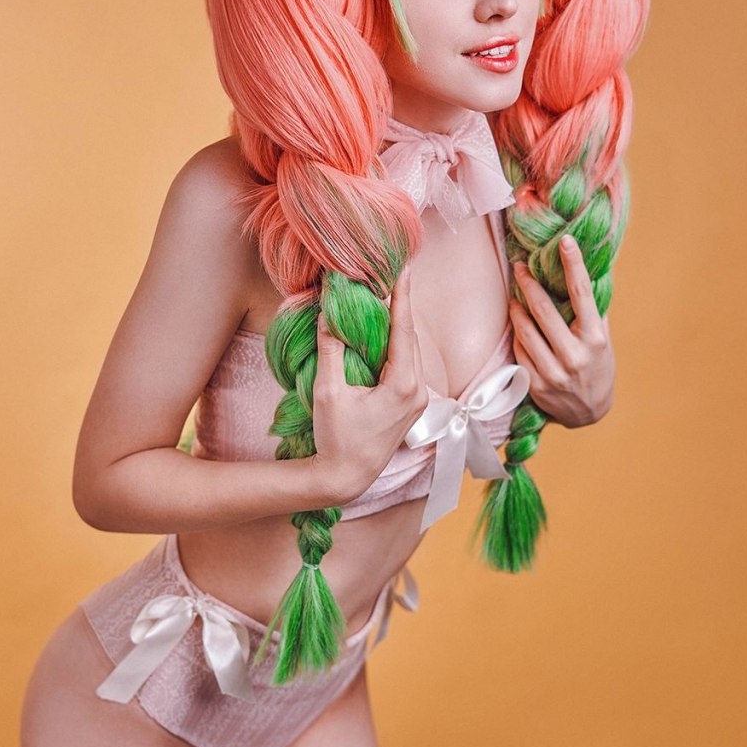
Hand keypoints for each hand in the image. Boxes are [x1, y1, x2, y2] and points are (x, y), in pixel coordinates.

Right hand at [311, 265, 428, 502]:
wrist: (345, 478)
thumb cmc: (335, 438)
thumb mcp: (328, 391)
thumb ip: (330, 348)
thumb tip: (329, 310)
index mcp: (403, 385)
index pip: (405, 329)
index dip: (403, 296)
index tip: (404, 268)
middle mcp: (418, 391)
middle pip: (411, 337)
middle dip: (400, 306)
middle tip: (388, 276)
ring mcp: (418, 400)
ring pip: (411, 351)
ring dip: (398, 326)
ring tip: (385, 297)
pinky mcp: (411, 406)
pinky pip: (407, 365)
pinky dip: (396, 345)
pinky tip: (383, 332)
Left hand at [508, 235, 613, 428]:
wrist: (589, 412)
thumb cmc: (597, 367)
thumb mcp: (603, 340)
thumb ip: (592, 312)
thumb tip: (584, 274)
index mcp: (595, 339)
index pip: (582, 294)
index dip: (573, 265)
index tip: (565, 241)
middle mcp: (574, 355)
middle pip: (544, 310)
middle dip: (528, 283)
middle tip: (519, 267)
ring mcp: (553, 372)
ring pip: (525, 330)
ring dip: (517, 308)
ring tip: (515, 294)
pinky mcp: (536, 384)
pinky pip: (519, 350)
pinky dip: (518, 334)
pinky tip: (519, 324)